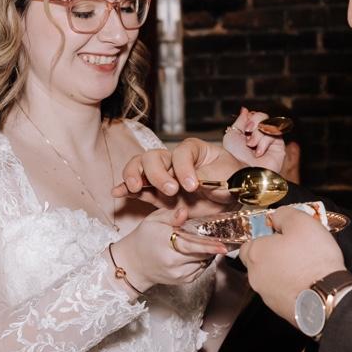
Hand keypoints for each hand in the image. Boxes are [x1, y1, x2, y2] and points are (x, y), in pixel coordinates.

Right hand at [112, 205, 227, 288]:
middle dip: (211, 246)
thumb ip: (170, 215)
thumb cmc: (144, 239)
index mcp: (165, 244)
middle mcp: (173, 263)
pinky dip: (202, 260)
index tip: (223, 246)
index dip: (209, 246)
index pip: (191, 246)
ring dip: (207, 253)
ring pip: (204, 262)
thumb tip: (184, 211)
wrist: (134, 264)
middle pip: (201, 254)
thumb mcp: (153, 221)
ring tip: (200, 243)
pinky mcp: (183, 281)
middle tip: (213, 236)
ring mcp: (179, 274)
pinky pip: (201, 269)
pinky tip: (194, 253)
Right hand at [113, 137, 242, 214]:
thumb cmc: (234, 183)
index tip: (192, 186)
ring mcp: (164, 176)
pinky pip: (138, 189)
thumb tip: (190, 183)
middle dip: (158, 174)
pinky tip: (117, 192)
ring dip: (135, 175)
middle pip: (154, 157)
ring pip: (141, 167)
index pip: (181, 153)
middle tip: (171, 190)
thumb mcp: (228, 178)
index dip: (184, 168)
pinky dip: (126, 189)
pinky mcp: (158, 194)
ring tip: (136, 188)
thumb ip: (208, 178)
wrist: (233, 201)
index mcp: (194, 150)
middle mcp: (174, 160)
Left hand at [222, 108, 286, 173]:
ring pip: (269, 124)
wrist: (242, 173)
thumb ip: (240, 121)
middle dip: (255, 122)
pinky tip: (258, 152)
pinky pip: (275, 134)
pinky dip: (264, 142)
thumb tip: (245, 109)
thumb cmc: (234, 157)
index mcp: (249, 132)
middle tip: (247, 131)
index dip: (251, 117)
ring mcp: (270, 142)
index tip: (244, 127)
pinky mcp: (279, 148)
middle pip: (264, 116)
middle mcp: (260, 136)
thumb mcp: (232, 135)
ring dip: (258, 134)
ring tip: (251, 145)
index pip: (255, 115)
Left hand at [239, 205, 347, 327]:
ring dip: (282, 271)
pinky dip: (291, 287)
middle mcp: (255, 276)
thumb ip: (283, 214)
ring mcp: (266, 295)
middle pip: (259, 262)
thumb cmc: (313, 259)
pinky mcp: (279, 309)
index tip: (280, 235)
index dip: (264, 237)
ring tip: (304, 266)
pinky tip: (306, 282)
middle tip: (294, 250)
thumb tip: (276, 217)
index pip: (248, 243)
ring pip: (270, 278)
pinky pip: (281, 293)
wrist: (328, 296)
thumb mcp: (301, 222)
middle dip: (273, 255)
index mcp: (256, 253)